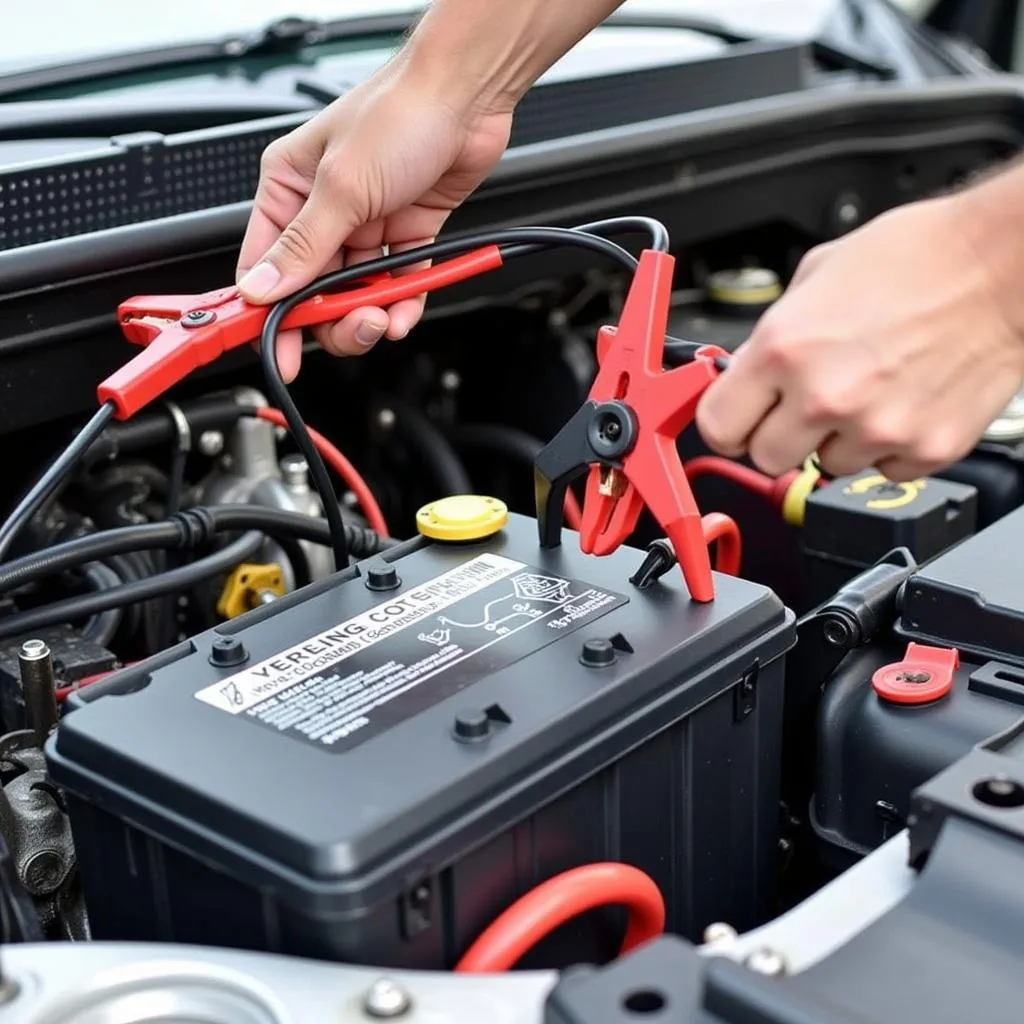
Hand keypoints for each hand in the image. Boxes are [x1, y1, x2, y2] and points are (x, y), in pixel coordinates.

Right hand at [236, 61, 511, 379]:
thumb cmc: (400, 112)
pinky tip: (402, 313)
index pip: (263, 266)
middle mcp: (324, 209)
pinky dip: (401, 304)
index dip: (268, 313)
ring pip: (356, 294)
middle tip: (350, 328)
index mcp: (288, 189)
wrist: (469, 96)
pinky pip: (398, 285)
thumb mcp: (341, 187)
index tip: (279, 350)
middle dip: (330, 319)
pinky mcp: (407, 233)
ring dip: (368, 315)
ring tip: (381, 317)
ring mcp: (367, 224)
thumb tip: (262, 289)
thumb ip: (303, 246)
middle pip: (313, 290)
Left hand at [695, 195, 1023, 481]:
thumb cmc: (920, 257)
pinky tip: (901, 401)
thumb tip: (744, 370)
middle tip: (803, 403)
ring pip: (824, 467)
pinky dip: (886, 446)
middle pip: (765, 458)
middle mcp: (825, 396)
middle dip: (777, 433)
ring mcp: (876, 430)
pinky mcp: (924, 451)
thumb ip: (772, 335)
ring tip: (867, 389)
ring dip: (835, 439)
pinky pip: (881, 470)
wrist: (1006, 265)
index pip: (717, 427)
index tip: (737, 417)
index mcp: (785, 349)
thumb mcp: (816, 276)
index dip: (727, 421)